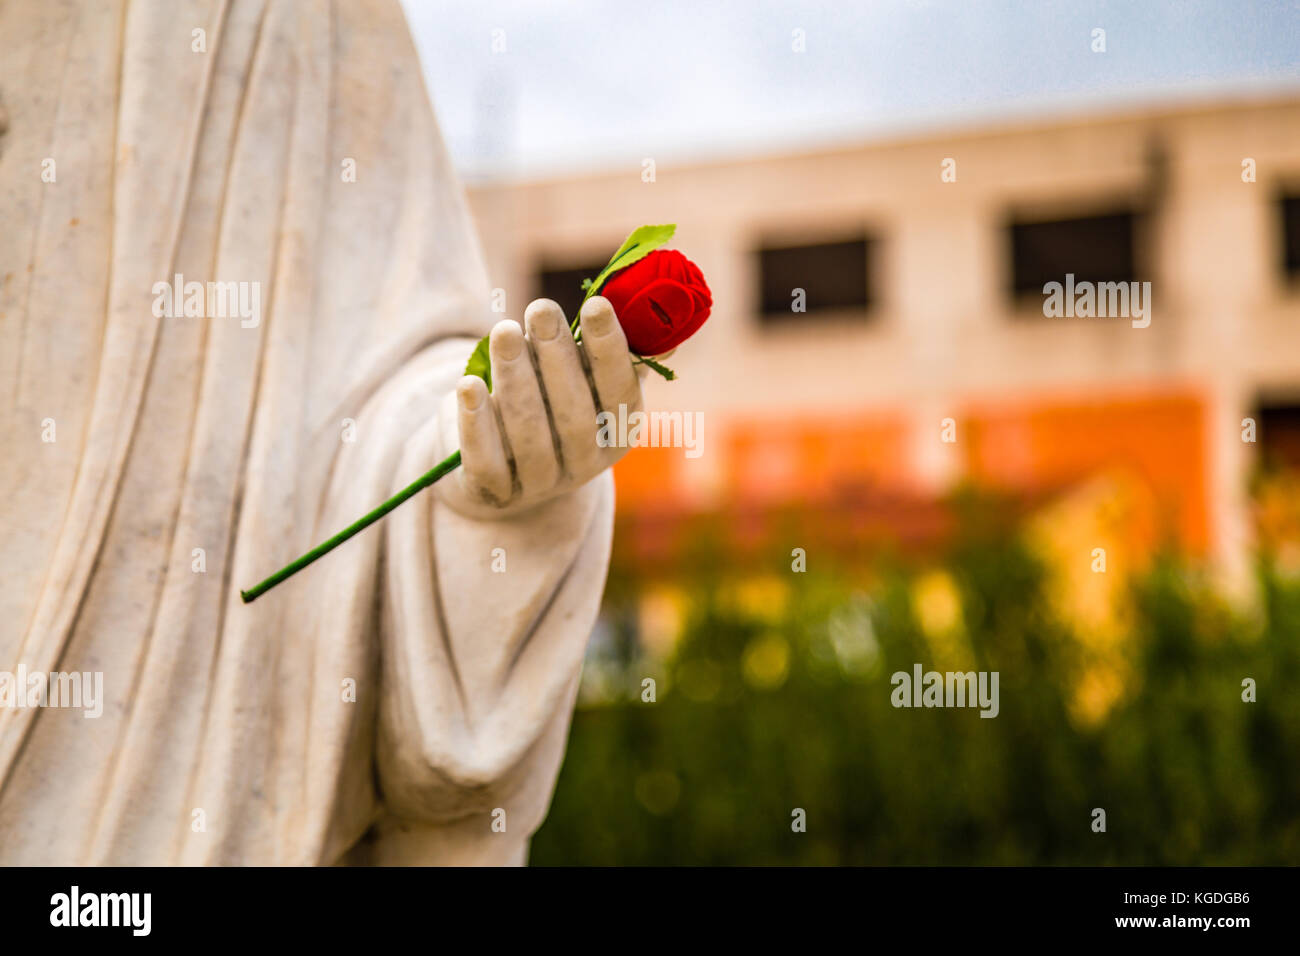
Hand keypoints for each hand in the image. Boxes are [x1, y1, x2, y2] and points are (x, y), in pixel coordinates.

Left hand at [436, 296, 642, 516]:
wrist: (504, 463)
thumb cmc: (551, 398)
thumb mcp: (582, 376)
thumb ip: (609, 349)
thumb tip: (647, 309)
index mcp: (619, 432)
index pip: (621, 393)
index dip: (610, 351)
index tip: (596, 305)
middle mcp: (586, 464)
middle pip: (576, 417)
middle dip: (557, 358)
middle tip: (541, 308)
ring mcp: (540, 484)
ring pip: (531, 436)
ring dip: (516, 379)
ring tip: (505, 331)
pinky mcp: (494, 491)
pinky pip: (487, 462)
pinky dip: (477, 423)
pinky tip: (468, 384)